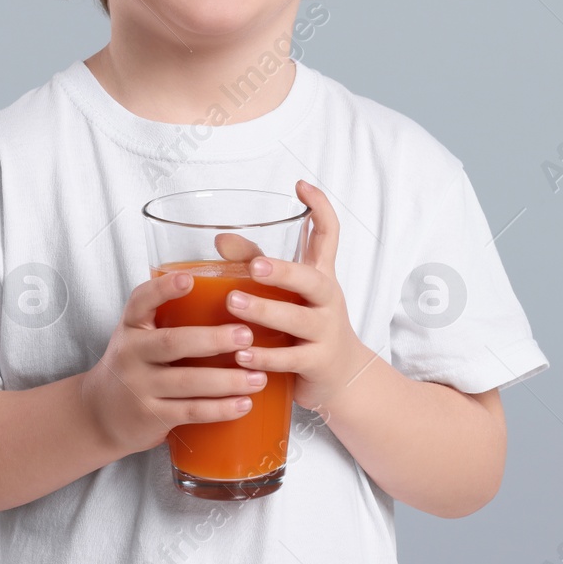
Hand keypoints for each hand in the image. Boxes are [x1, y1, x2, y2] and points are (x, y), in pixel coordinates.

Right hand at [79, 265, 268, 457]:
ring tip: (258, 377)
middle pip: (172, 343)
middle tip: (246, 335)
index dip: (163, 288)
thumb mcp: (140, 335)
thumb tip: (228, 284)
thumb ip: (170, 315)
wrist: (100, 414)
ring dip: (227, 380)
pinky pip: (189, 411)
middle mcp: (131, 354)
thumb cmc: (135, 365)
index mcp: (132, 326)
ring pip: (187, 381)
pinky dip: (219, 409)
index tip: (189, 279)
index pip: (141, 301)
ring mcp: (139, 387)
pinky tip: (243, 403)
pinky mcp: (151, 416)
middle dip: (212, 339)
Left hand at [224, 179, 373, 413]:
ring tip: (234, 305)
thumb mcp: (287, 294)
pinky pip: (292, 358)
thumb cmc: (307, 327)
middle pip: (313, 280)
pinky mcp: (318, 362)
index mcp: (320, 276)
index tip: (301, 185)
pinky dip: (266, 357)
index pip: (329, 235)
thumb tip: (219, 238)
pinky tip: (242, 354)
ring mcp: (325, 331)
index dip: (320, 208)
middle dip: (284, 271)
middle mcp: (327, 300)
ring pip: (299, 320)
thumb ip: (254, 264)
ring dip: (266, 311)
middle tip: (255, 267)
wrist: (343, 377)